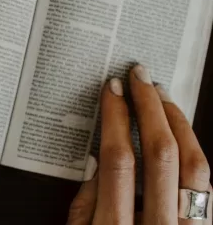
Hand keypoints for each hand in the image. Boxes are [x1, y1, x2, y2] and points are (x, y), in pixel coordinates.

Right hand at [68, 64, 210, 224]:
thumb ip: (84, 205)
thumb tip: (96, 160)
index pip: (119, 160)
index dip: (116, 118)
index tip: (112, 90)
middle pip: (161, 154)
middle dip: (149, 107)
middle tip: (140, 78)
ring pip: (194, 166)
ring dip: (177, 122)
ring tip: (162, 97)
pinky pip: (206, 186)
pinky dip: (193, 152)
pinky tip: (179, 134)